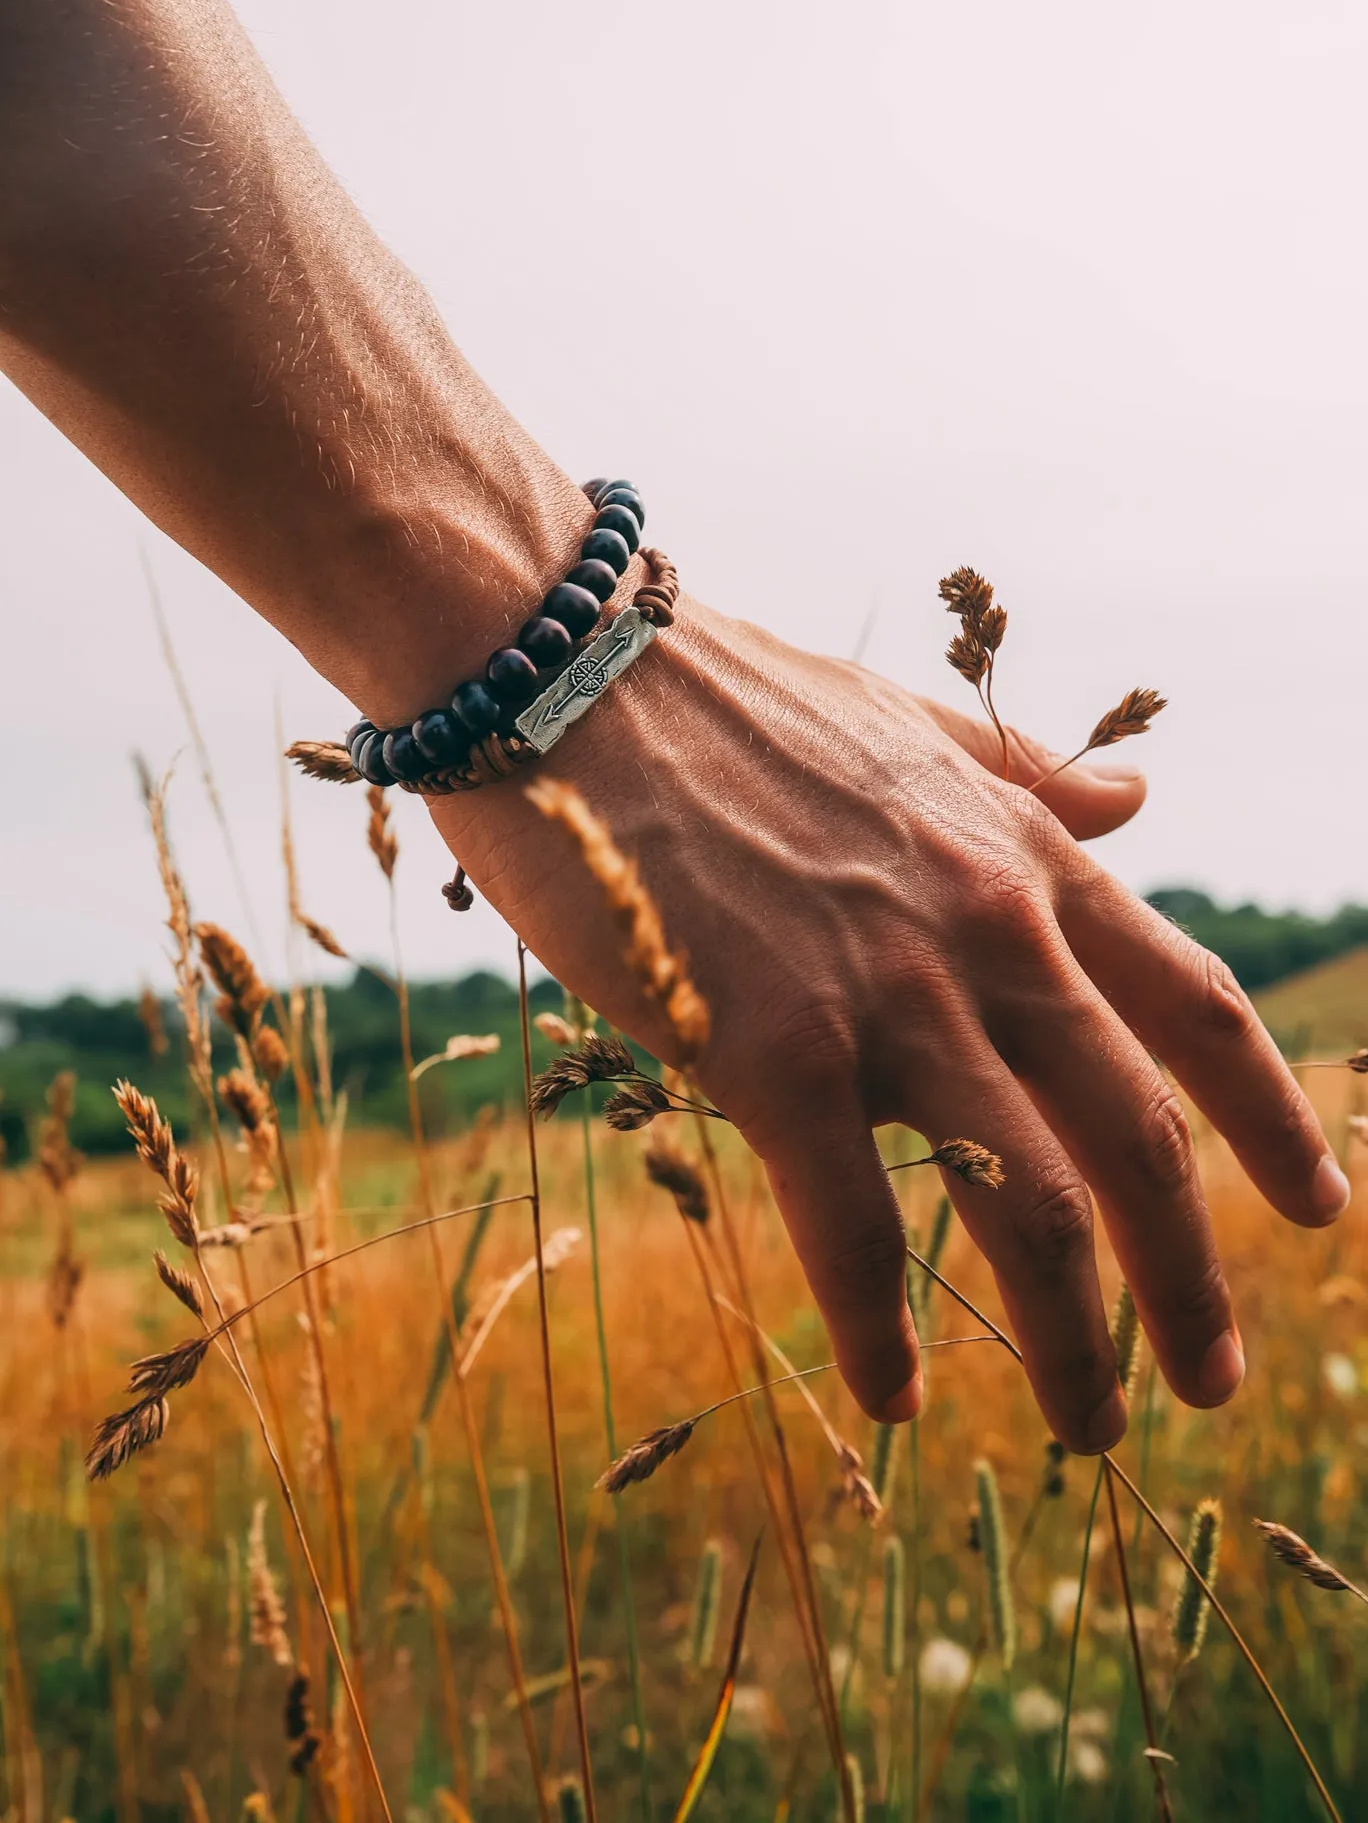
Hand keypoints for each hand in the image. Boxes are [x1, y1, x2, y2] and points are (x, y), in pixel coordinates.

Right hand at [438, 597, 1348, 1451]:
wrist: (569, 672)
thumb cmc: (720, 698)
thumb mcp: (907, 724)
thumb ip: (1026, 779)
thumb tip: (1137, 806)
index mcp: (1022, 859)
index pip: (1195, 1005)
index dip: (1271, 1116)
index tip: (1316, 1204)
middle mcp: (990, 934)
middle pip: (1142, 1138)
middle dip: (1193, 1278)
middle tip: (1213, 1375)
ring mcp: (891, 996)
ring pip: (1032, 1205)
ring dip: (1077, 1341)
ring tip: (1090, 1424)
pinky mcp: (775, 1050)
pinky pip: (853, 1229)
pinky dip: (884, 1332)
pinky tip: (895, 1400)